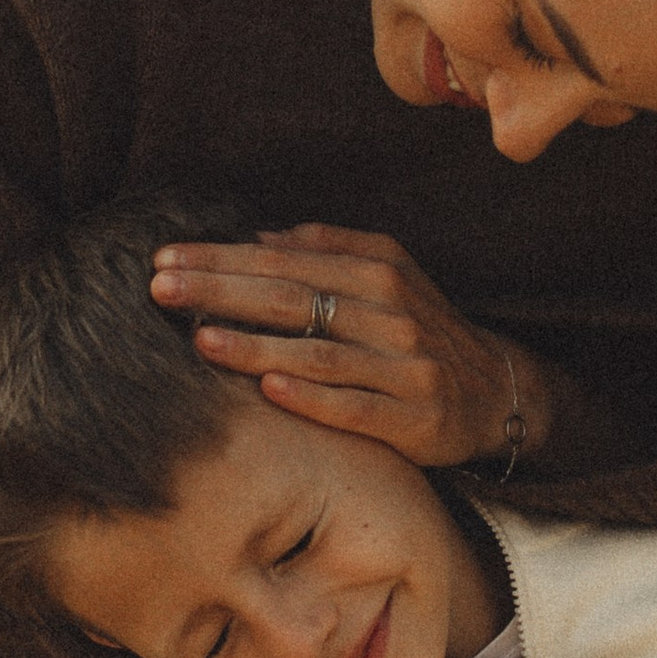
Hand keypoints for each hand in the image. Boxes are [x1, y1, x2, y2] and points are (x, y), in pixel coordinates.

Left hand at [152, 226, 553, 468]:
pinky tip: (270, 390)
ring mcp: (405, 367)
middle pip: (294, 298)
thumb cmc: (419, 331)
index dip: (222, 259)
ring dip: (257, 345)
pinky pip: (356, 408)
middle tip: (160, 288)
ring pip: (320, 353)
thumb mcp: (388, 275)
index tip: (164, 259)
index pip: (284, 260)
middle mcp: (392, 313)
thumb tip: (258, 238)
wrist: (496, 393)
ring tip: (200, 339)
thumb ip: (327, 250)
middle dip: (222, 291)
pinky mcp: (414, 418)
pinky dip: (313, 398)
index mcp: (379, 270)